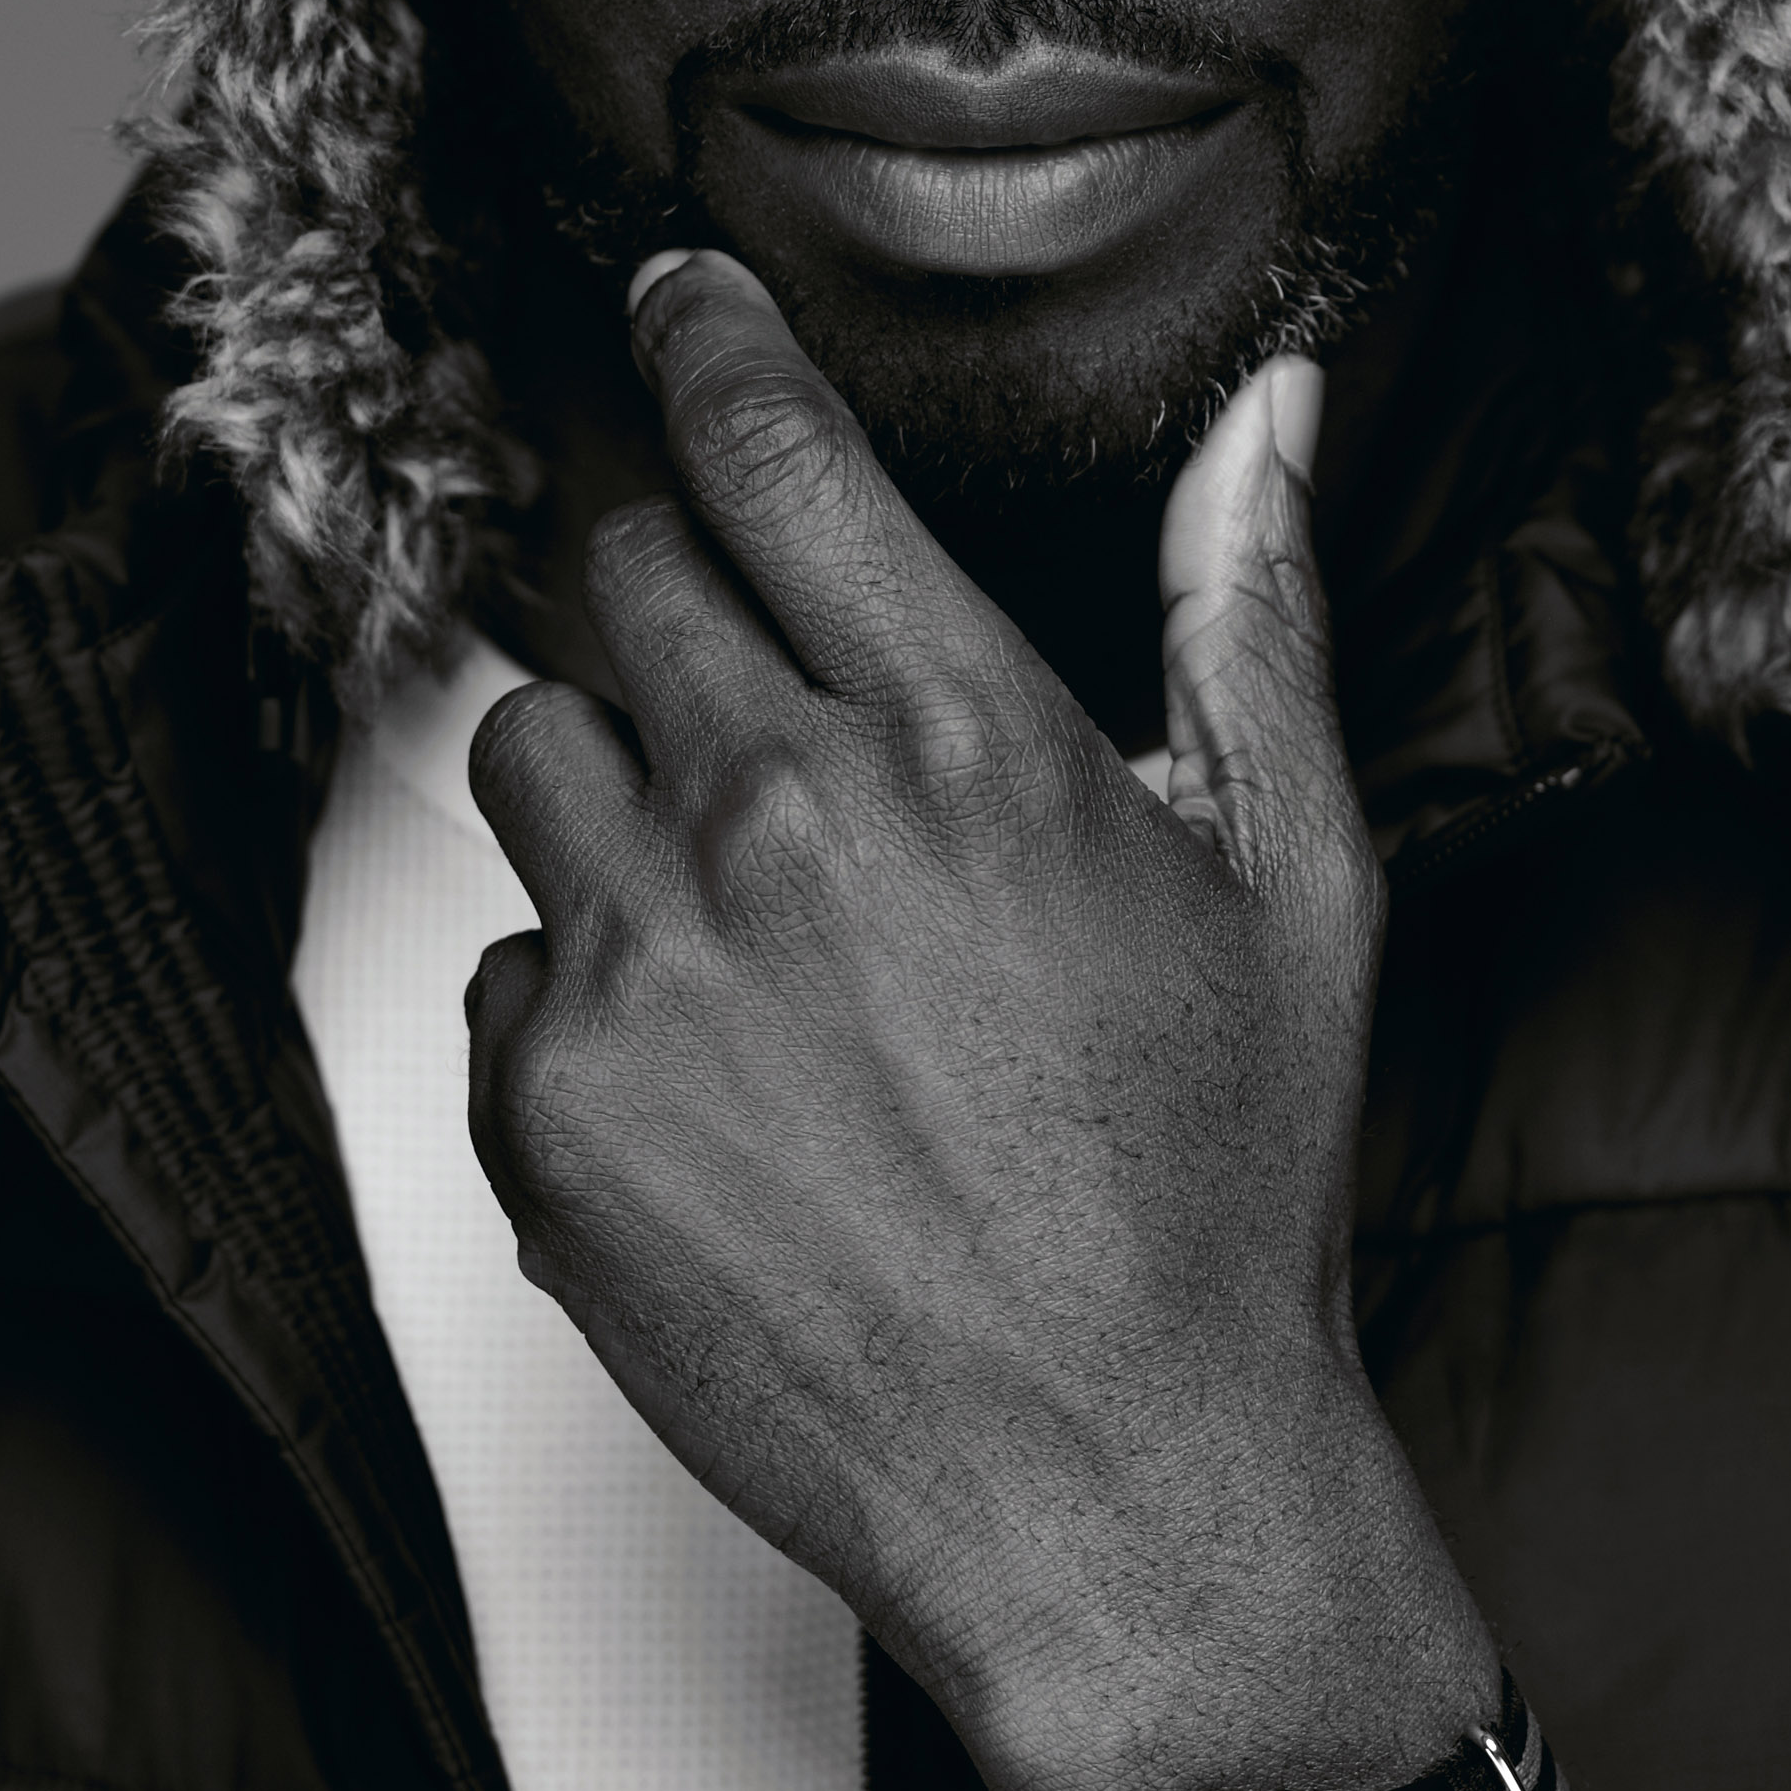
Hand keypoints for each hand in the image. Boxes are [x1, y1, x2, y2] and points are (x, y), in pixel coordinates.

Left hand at [463, 255, 1457, 1790]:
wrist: (1118, 1490)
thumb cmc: (1220, 1194)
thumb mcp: (1292, 882)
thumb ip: (1249, 615)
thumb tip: (1269, 403)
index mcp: (961, 735)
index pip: (767, 449)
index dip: (702, 344)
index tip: (668, 299)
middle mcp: (776, 824)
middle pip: (630, 579)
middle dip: (693, 607)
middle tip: (779, 719)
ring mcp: (640, 973)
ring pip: (533, 750)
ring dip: (616, 790)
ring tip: (747, 916)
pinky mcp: (548, 1114)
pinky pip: (498, 962)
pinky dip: (580, 994)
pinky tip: (720, 1084)